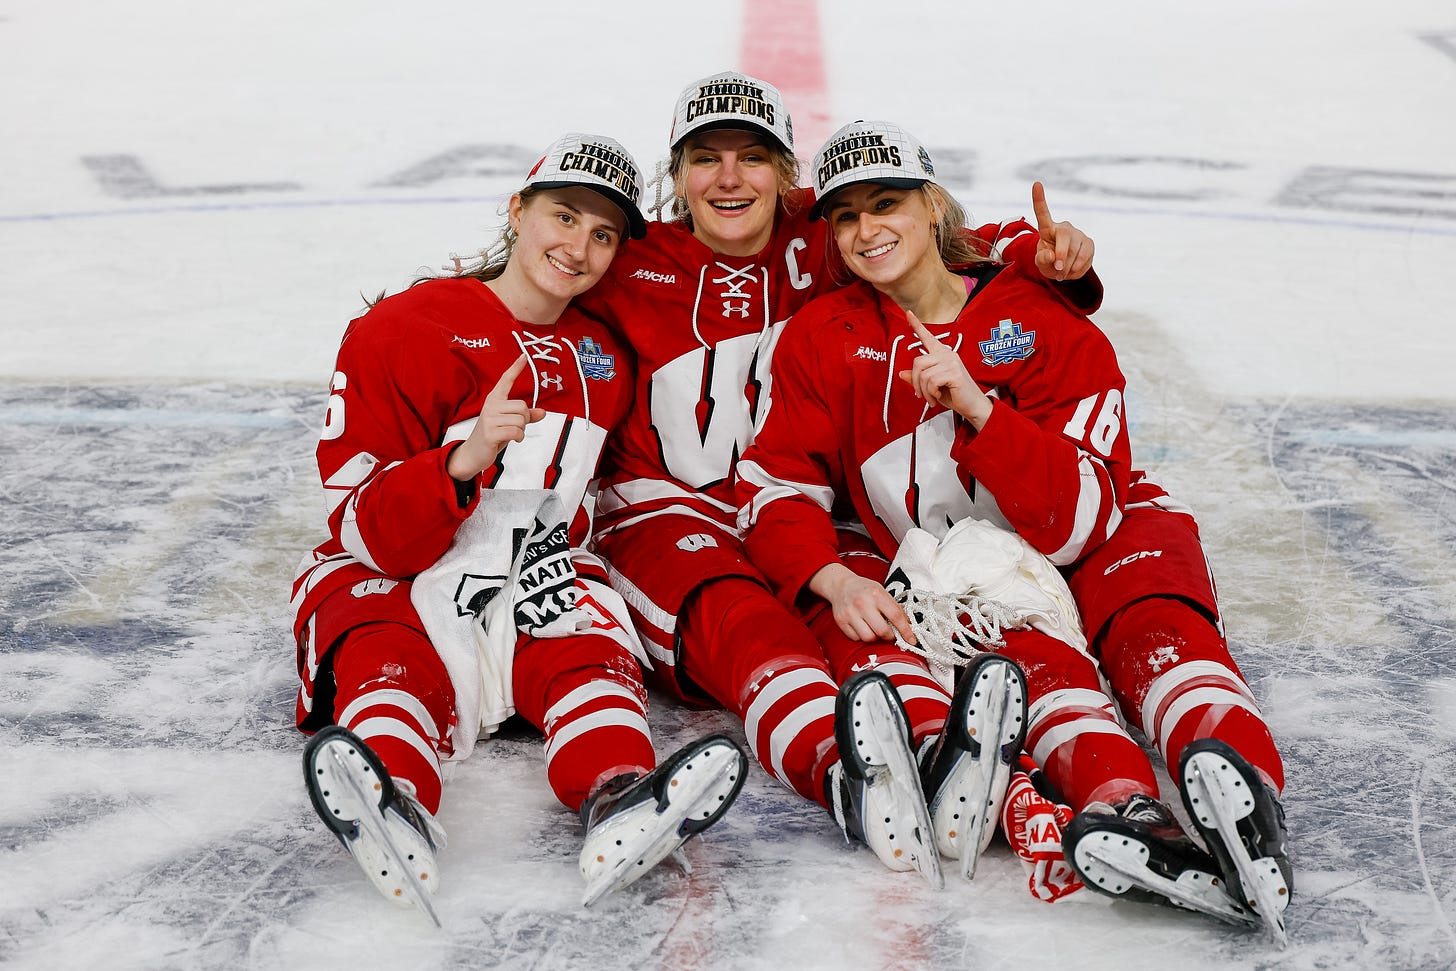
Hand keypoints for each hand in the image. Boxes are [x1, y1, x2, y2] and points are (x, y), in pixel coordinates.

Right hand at [446, 354, 546, 479]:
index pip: (506, 380)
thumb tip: (542, 412)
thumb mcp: (509, 423)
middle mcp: (491, 406)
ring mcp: (489, 419)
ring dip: (521, 430)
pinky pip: (516, 431)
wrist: (473, 453)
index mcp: (494, 400)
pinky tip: (512, 440)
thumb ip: (525, 416)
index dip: (516, 368)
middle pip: (522, 406)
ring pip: (521, 420)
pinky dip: (519, 437)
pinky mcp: (491, 432)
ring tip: (510, 434)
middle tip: (515, 427)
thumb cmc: (491, 435)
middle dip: (525, 419)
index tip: (524, 356)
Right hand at [808, 563, 916, 644]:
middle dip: (889, 636)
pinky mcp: (841, 621)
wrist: (841, 585)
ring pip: (868, 638)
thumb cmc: (863, 589)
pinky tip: (862, 627)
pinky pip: (856, 638)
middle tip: (890, 633)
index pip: (896, 616)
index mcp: (876, 594)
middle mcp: (862, 603)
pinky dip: (861, 636)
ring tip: (873, 628)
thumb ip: (894, 607)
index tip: (911, 639)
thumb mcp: (882, 591)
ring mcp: (850, 613)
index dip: (906, 631)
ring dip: (874, 636)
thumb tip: (908, 625)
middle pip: (882, 631)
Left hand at [898, 312, 993, 426]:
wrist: (972, 406)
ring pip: (924, 374)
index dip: (917, 325)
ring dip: (924, 391)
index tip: (908, 313)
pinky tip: (938, 397)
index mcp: (942, 354)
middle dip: (915, 382)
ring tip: (931, 398)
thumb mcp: (932, 386)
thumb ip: (918, 378)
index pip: (928, 337)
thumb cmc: (954, 394)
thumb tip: (901, 373)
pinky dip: (931, 393)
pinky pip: (932, 381)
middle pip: (917, 362)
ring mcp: (952, 362)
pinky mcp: (954, 373)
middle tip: (920, 395)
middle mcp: (947, 354)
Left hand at [1032, 181, 1093, 281]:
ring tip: (1062, 273)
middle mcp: (1064, 228)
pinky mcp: (1089, 243)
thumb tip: (1052, 255)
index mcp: (1047, 229)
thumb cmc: (1048, 262)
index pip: (1042, 213)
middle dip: (1061, 256)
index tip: (1036, 184)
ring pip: (1076, 250)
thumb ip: (1042, 260)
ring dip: (1068, 266)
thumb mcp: (1041, 264)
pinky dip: (1078, 268)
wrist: (1063, 269)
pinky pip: (1086, 256)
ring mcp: (1078, 234)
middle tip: (1057, 270)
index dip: (1039, 199)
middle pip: (1064, 237)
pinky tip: (1072, 271)